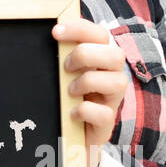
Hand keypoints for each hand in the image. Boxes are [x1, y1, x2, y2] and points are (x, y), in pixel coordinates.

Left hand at [52, 19, 128, 166]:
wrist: (68, 137)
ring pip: (119, 82)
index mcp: (99, 60)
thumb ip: (60, 55)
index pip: (100, 35)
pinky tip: (71, 112)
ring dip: (89, 81)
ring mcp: (111, 101)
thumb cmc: (63, 98)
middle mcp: (110, 77)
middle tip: (65, 66)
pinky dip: (85, 110)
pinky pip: (105, 114)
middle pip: (116, 55)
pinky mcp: (106, 124)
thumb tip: (46, 33)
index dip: (81, 29)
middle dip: (87, 55)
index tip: (55, 32)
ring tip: (69, 90)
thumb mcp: (61, 74)